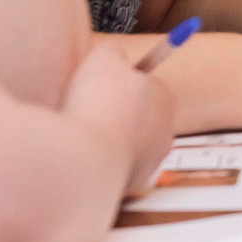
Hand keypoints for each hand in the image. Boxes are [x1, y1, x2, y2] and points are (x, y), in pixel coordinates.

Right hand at [62, 40, 176, 195]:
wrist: (84, 160)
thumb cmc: (98, 105)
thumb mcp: (103, 56)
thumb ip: (112, 52)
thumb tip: (112, 56)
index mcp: (165, 99)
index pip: (145, 84)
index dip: (117, 82)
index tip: (95, 84)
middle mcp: (164, 134)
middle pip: (136, 117)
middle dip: (111, 112)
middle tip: (83, 107)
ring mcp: (147, 165)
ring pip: (122, 145)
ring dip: (102, 138)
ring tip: (77, 132)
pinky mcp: (126, 189)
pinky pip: (107, 168)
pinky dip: (93, 162)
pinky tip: (76, 156)